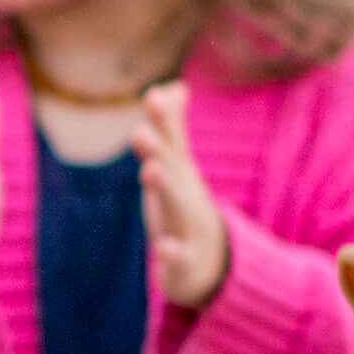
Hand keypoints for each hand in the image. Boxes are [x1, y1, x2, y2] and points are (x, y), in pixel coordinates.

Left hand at [138, 82, 231, 311]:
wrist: (213, 267)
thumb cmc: (186, 209)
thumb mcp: (178, 169)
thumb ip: (173, 128)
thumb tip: (172, 86)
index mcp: (181, 175)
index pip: (172, 143)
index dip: (163, 121)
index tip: (152, 95)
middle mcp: (186, 196)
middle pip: (173, 170)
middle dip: (158, 150)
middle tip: (139, 130)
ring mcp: (188, 228)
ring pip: (177, 208)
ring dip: (165, 188)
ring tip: (150, 170)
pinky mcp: (185, 262)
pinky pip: (179, 257)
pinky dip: (172, 253)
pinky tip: (162, 247)